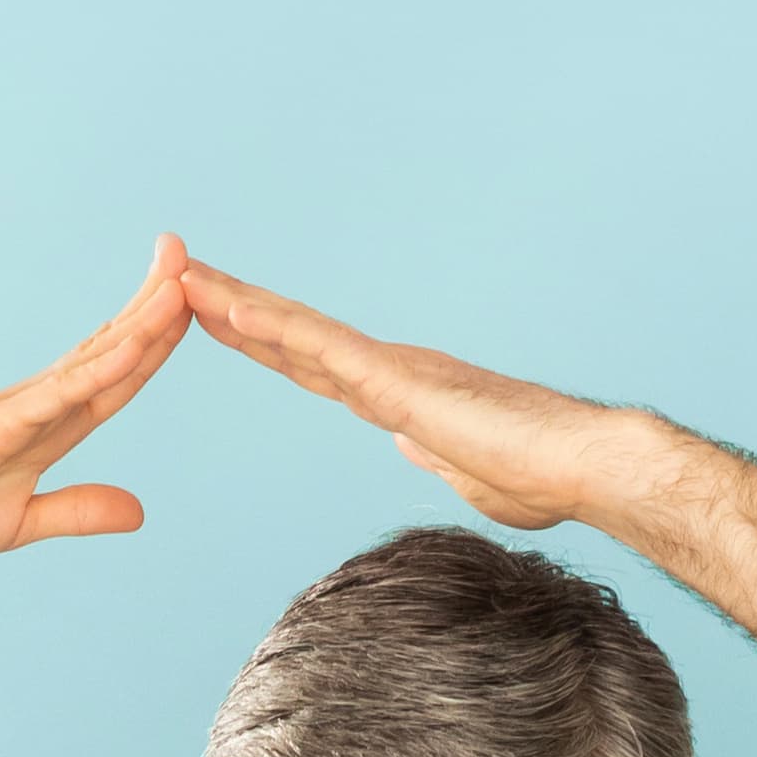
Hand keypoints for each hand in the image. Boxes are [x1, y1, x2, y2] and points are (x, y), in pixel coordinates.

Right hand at [0, 251, 192, 688]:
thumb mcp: (24, 521)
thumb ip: (79, 510)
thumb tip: (139, 510)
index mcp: (46, 427)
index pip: (113, 378)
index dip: (152, 343)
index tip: (189, 307)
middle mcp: (36, 405)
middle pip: (109, 348)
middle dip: (153, 305)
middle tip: (190, 256)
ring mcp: (17, 409)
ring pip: (91, 359)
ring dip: (137, 320)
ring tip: (179, 278)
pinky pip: (55, 396)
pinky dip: (95, 372)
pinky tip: (132, 348)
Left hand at [176, 253, 640, 534]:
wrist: (582, 467)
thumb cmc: (543, 478)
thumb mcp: (470, 476)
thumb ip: (438, 457)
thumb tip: (413, 445)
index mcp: (399, 395)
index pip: (312, 365)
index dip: (263, 343)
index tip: (213, 321)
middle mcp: (389, 371)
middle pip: (292, 337)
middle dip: (231, 310)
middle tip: (174, 278)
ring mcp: (392, 372)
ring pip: (297, 332)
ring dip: (236, 307)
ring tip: (179, 279)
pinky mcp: (400, 384)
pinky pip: (323, 350)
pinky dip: (274, 329)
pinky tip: (230, 311)